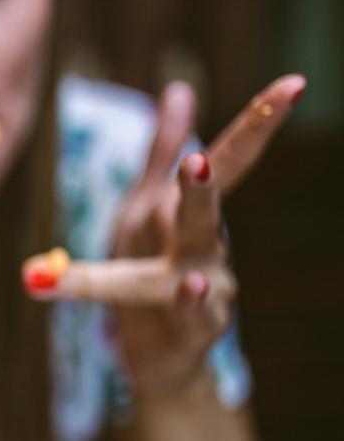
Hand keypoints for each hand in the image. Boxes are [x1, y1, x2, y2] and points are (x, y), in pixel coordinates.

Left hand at [22, 75, 305, 397]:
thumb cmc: (150, 275)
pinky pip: (191, 314)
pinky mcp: (195, 330)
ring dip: (194, 227)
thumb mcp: (145, 209)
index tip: (294, 84)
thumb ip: (160, 152)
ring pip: (199, 258)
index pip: (226, 163)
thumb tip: (179, 89)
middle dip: (212, 176)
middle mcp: (208, 247)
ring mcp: (210, 290)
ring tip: (194, 195)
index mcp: (187, 215)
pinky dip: (189, 300)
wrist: (158, 356)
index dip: (257, 124)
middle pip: (209, 207)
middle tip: (201, 155)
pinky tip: (190, 283)